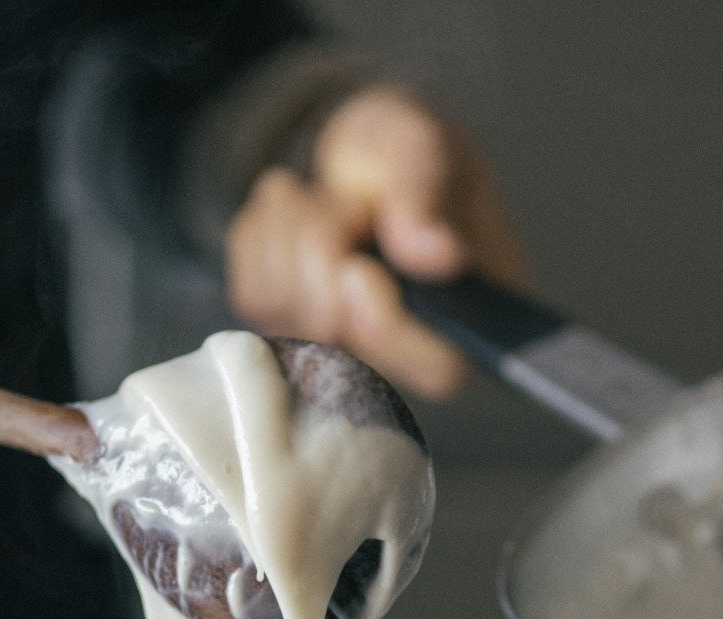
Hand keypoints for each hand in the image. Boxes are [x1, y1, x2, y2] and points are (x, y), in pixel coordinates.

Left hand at [224, 84, 529, 400]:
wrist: (352, 149)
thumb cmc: (403, 152)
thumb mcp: (423, 147)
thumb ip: (428, 199)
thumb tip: (440, 256)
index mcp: (470, 314)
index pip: (439, 367)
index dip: (389, 328)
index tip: (358, 269)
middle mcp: (408, 350)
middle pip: (346, 346)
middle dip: (327, 258)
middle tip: (347, 203)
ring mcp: (340, 346)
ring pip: (288, 314)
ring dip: (293, 235)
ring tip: (328, 200)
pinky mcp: (284, 329)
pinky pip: (251, 295)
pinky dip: (263, 238)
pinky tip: (297, 216)